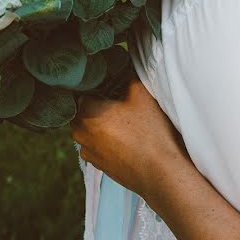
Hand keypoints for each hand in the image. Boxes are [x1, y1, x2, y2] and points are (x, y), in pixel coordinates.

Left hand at [71, 69, 188, 198]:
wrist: (159, 172)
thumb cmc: (150, 131)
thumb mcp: (141, 94)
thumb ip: (127, 76)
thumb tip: (122, 67)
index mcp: (86, 113)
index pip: (81, 91)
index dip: (95, 84)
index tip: (108, 81)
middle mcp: (80, 134)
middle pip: (83, 111)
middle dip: (96, 104)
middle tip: (117, 98)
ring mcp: (89, 153)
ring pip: (89, 130)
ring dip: (100, 123)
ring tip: (123, 119)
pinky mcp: (99, 166)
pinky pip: (97, 145)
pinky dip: (106, 140)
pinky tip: (126, 137)